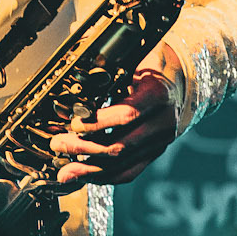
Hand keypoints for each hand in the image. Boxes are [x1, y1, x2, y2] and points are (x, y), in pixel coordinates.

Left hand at [50, 67, 179, 187]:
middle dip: (84, 148)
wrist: (178, 79)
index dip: (98, 122)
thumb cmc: (151, 64)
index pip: (127, 114)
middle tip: (58, 144)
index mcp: (158, 93)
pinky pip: (129, 171)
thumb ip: (108, 68)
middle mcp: (163, 122)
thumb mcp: (134, 58)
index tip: (75, 123)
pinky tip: (85, 176)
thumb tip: (74, 73)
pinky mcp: (154, 153)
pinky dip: (105, 177)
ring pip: (123, 164)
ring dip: (90, 169)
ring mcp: (160, 141)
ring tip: (65, 172)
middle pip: (121, 145)